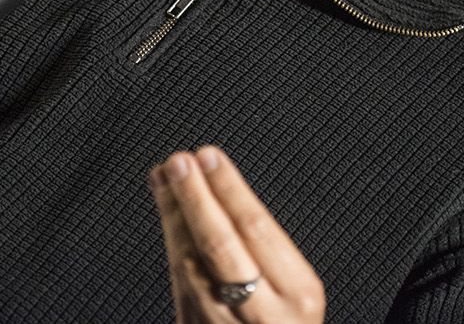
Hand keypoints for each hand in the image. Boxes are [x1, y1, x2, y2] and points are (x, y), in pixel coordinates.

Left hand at [149, 145, 324, 322]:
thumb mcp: (295, 290)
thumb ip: (265, 250)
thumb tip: (221, 186)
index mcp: (299, 294)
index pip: (257, 229)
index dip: (228, 188)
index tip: (208, 155)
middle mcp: (265, 314)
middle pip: (221, 245)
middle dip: (195, 198)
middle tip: (178, 161)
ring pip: (191, 264)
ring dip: (173, 215)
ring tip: (164, 177)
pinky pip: (180, 284)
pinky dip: (171, 243)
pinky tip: (167, 216)